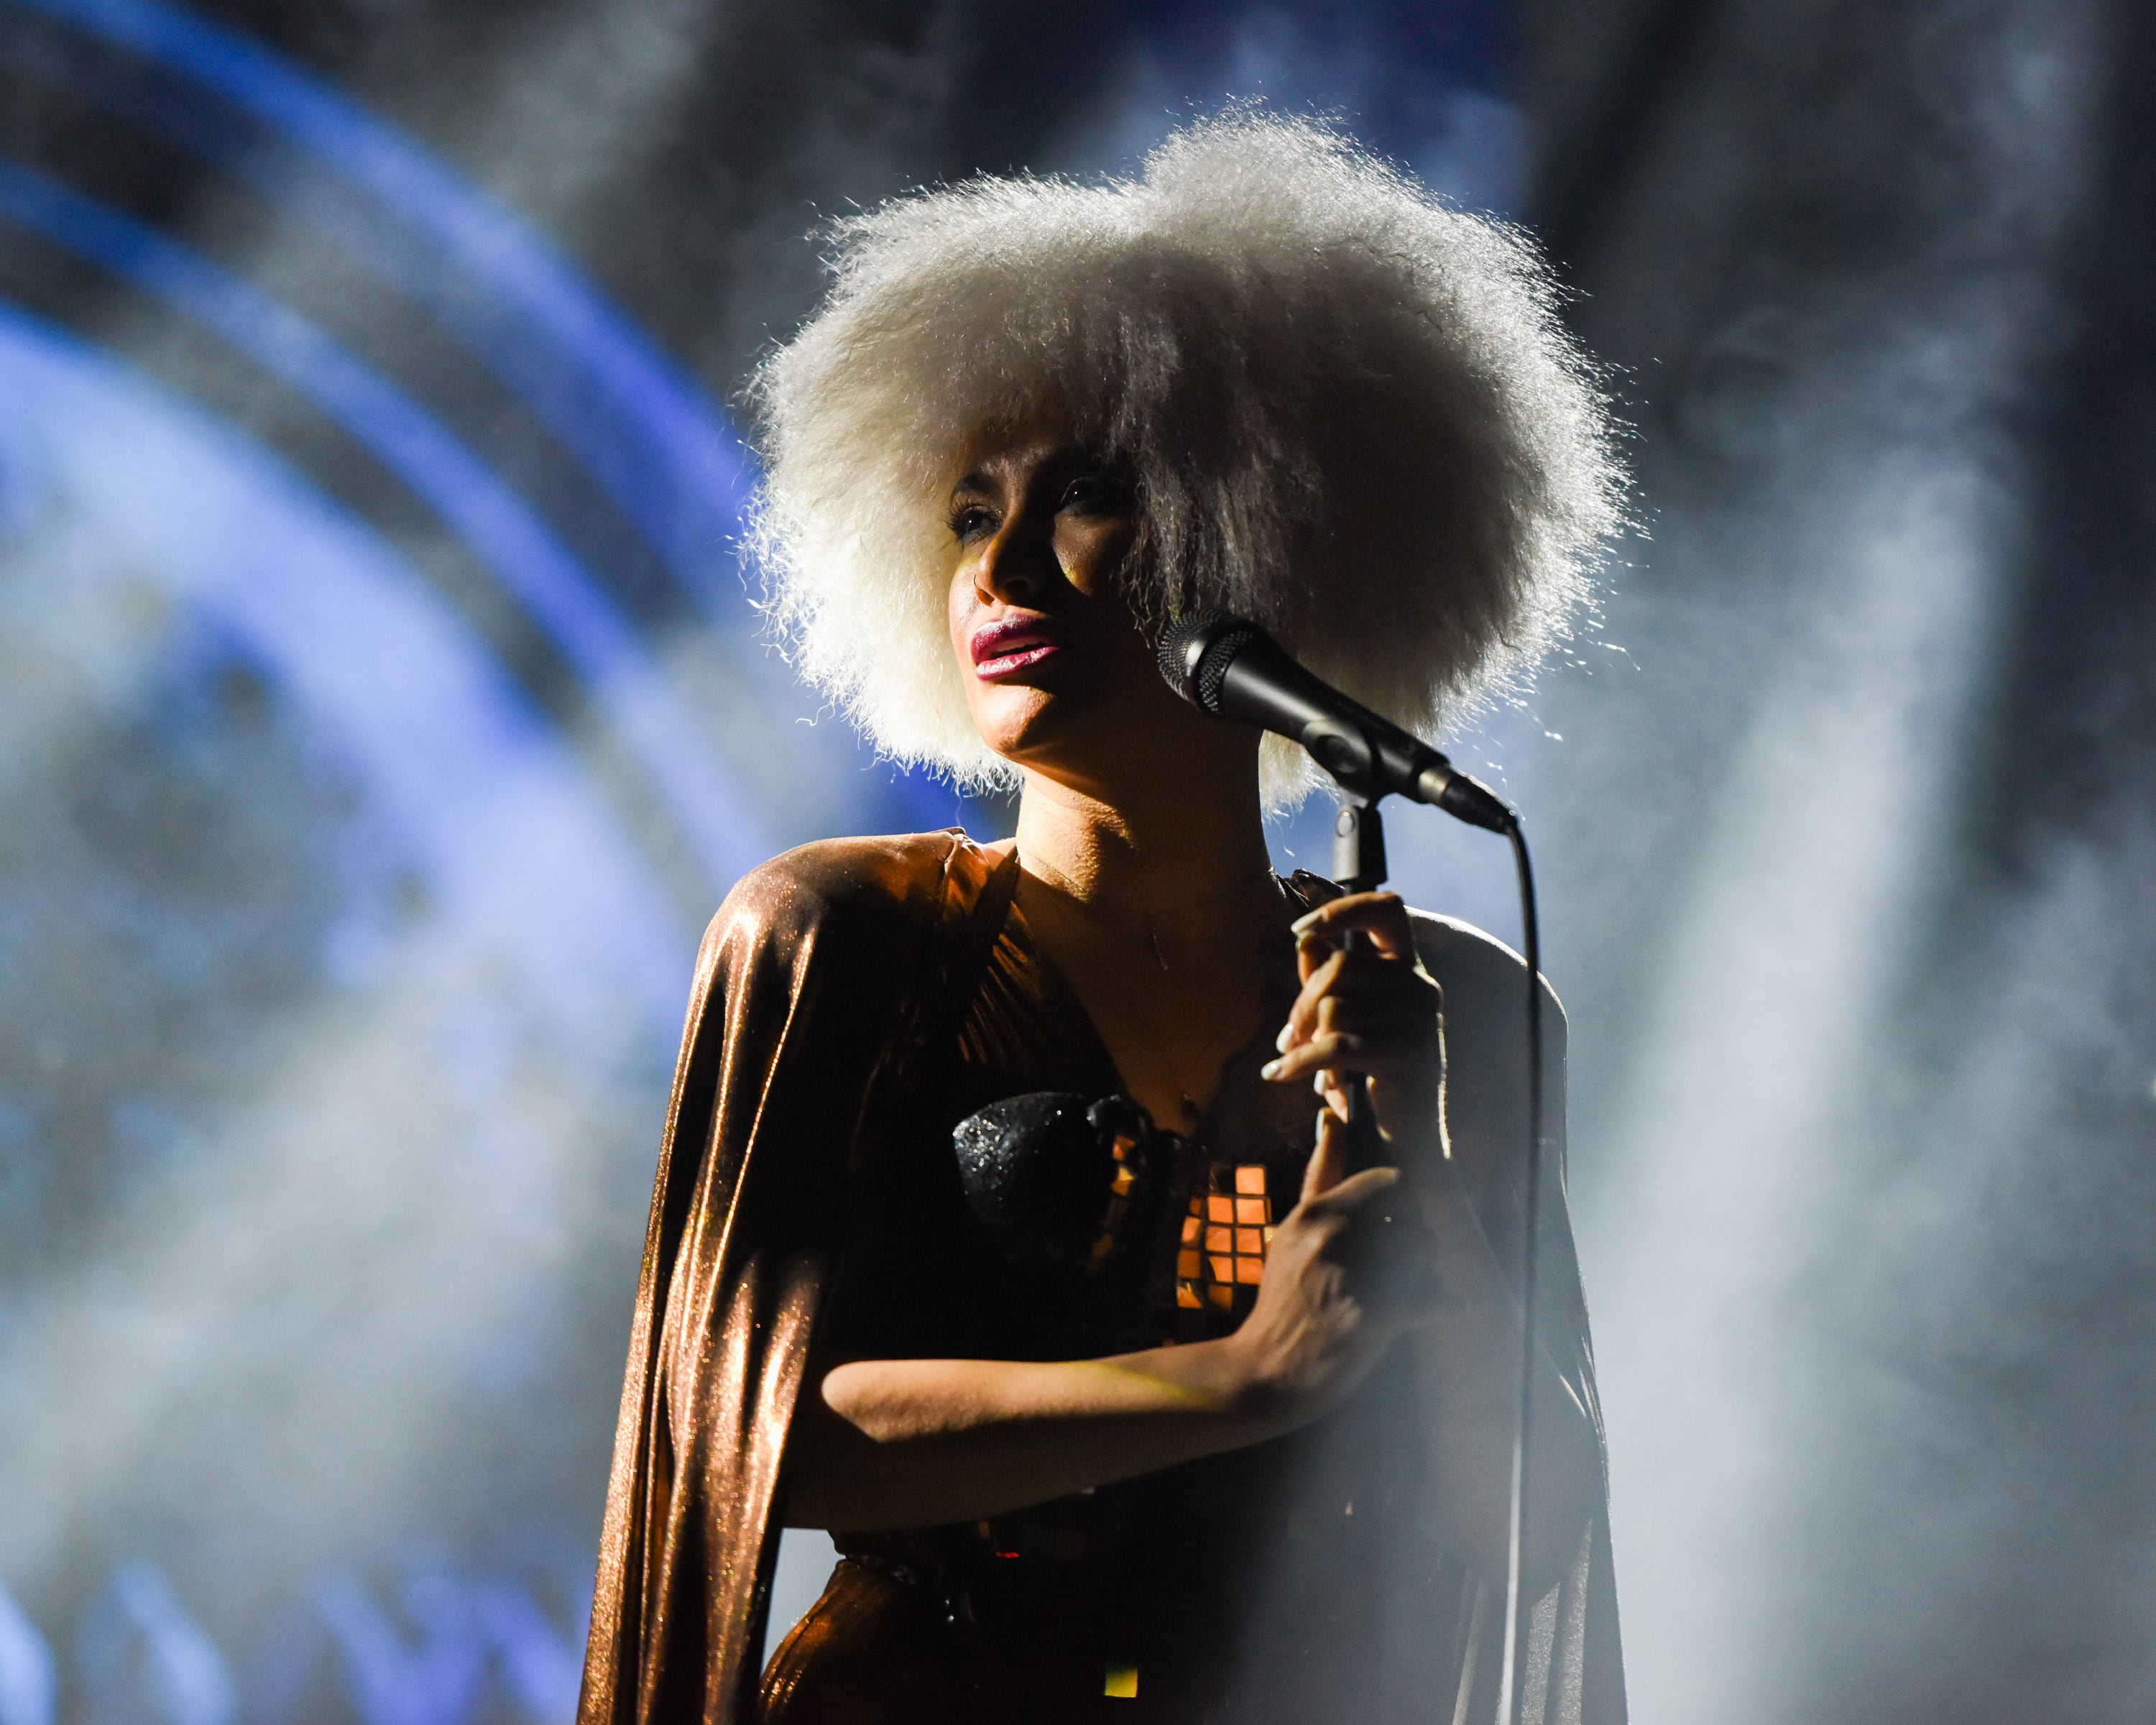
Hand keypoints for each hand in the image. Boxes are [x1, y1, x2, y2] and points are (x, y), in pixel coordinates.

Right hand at [1226, 1108, 1442, 1430]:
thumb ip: (1320, 1176)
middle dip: (1416, 1240)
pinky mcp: (1380, 1316)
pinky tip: (1431, 1313)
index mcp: (1317, 1212)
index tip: (1394, 1226)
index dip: (1402, 1204)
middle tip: (1402, 1265)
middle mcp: (1338, 1235)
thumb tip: (1332, 1118)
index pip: (1388, 1181)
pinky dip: (1442, 1307)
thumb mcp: (1290, 1231)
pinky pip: (1436, 1296)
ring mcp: (1358, 1274)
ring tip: (1408, 1292)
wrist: (1267, 1369)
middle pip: (1413, 1217)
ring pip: (1427, 1254)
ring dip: (1427, 1273)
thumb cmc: (1282, 1299)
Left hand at [1261, 892, 1443, 1153]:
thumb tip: (1305, 939)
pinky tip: (1278, 1074)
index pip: (1388, 909)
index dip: (1344, 909)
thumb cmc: (1371, 1073)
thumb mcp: (1347, 1018)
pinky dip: (1299, 1061)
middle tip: (1285, 1039)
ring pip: (1332, 1007)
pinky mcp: (1405, 1054)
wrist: (1406, 1139)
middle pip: (1339, 966)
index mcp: (1409, 968)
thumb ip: (1328, 977)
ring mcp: (1417, 1020)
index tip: (1300, 929)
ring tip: (1300, 1063)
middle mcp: (1420, 986)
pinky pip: (1335, 1045)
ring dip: (1304, 1040)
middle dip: (1300, 1004)